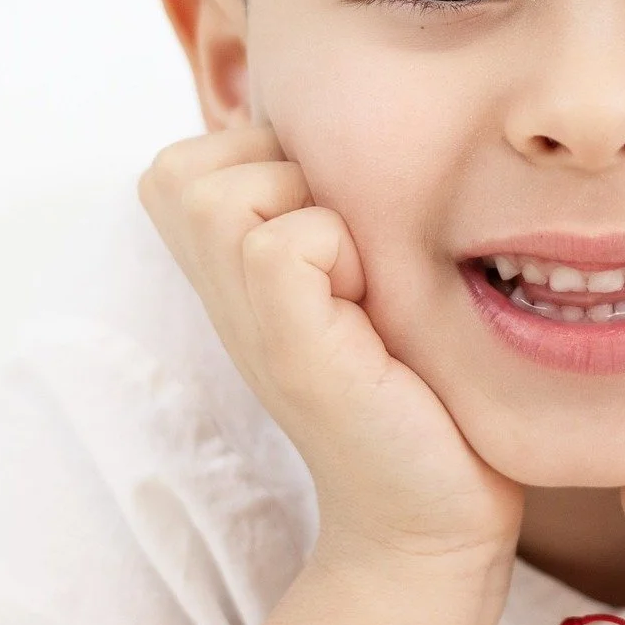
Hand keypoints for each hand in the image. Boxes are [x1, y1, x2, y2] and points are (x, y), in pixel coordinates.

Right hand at [137, 124, 524, 571]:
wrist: (434, 508)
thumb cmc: (413, 380)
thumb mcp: (356, 273)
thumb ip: (322, 204)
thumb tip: (332, 117)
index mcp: (232, 270)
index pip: (193, 156)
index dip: (269, 162)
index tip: (332, 230)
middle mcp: (220, 294)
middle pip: (190, 165)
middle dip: (281, 178)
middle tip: (345, 251)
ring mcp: (245, 325)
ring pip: (227, 195)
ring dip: (314, 214)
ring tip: (359, 279)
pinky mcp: (289, 351)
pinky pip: (281, 244)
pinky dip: (338, 253)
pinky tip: (370, 308)